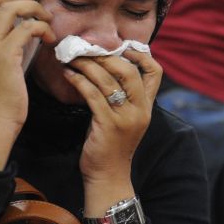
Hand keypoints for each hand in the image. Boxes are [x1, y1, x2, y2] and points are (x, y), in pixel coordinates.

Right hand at [0, 0, 54, 136]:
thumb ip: (0, 53)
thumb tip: (22, 37)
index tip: (21, 1)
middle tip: (33, 1)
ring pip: (9, 8)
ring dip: (33, 8)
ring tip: (47, 19)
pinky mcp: (4, 55)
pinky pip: (26, 28)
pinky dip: (42, 28)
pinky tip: (49, 38)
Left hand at [62, 48, 162, 208]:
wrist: (109, 176)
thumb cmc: (113, 146)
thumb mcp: (127, 119)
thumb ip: (125, 97)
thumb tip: (108, 69)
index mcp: (147, 106)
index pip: (155, 72)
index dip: (141, 55)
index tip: (121, 47)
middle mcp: (140, 110)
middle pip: (129, 71)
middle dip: (106, 56)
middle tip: (86, 49)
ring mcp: (125, 118)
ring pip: (108, 81)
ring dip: (87, 65)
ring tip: (72, 59)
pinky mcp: (107, 125)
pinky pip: (93, 95)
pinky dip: (79, 81)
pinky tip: (68, 75)